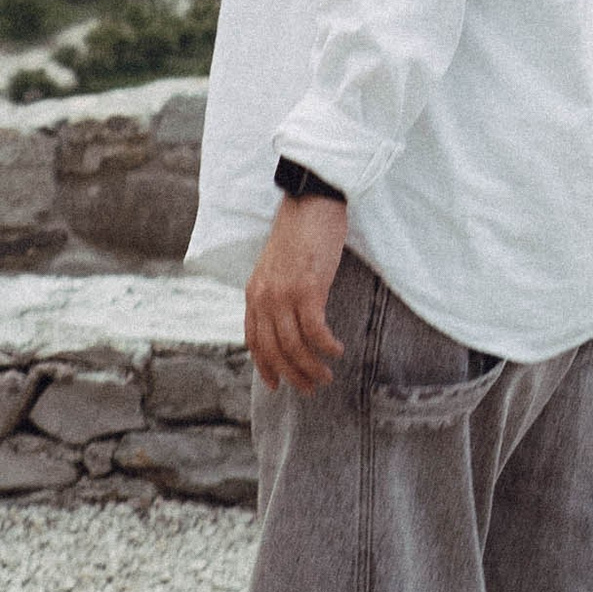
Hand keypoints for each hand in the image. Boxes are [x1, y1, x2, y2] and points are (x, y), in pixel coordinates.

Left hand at [244, 192, 349, 392]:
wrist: (311, 203)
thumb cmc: (299, 232)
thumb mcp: (276, 267)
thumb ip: (274, 293)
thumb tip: (285, 320)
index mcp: (254, 293)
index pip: (254, 341)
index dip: (265, 367)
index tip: (276, 385)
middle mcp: (264, 298)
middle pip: (274, 351)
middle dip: (292, 375)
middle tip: (310, 388)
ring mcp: (284, 294)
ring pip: (294, 347)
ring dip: (311, 368)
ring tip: (327, 377)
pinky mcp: (308, 289)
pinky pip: (315, 331)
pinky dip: (326, 346)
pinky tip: (337, 350)